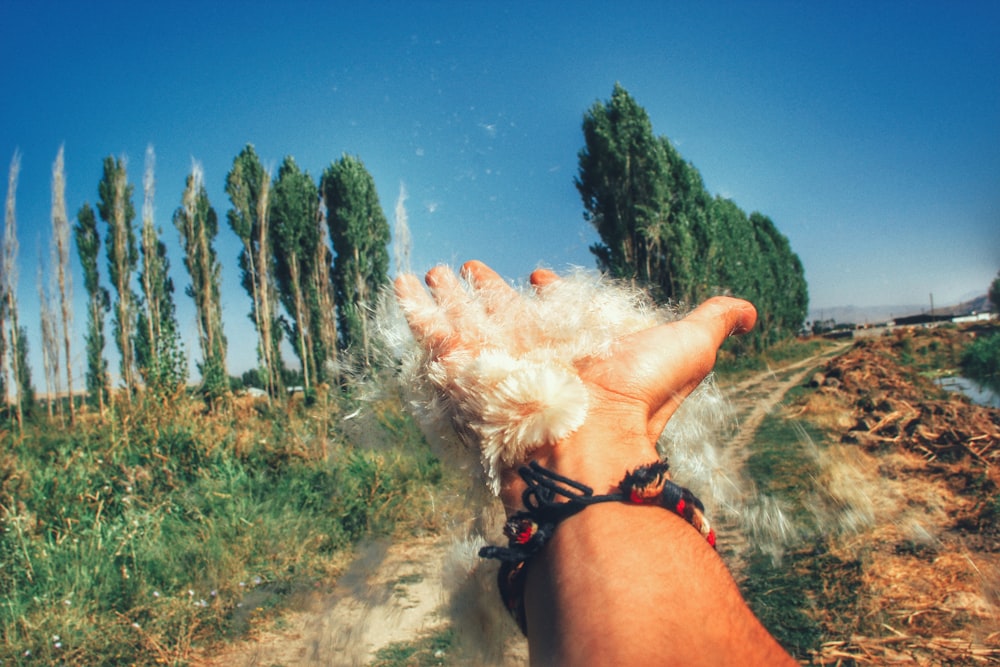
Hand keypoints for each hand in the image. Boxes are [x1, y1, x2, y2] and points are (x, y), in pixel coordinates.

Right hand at [394, 260, 756, 513]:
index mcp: (574, 346)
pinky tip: (402, 281)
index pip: (556, 313)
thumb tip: (752, 311)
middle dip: (488, 291)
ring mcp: (495, 359)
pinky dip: (413, 306)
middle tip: (473, 269)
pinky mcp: (462, 364)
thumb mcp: (688, 348)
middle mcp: (532, 353)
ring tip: (436, 270)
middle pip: (504, 314)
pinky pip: (430, 329)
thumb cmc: (637, 396)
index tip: (538, 277)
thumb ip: (715, 322)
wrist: (586, 438)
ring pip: (465, 318)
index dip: (548, 294)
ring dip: (449, 294)